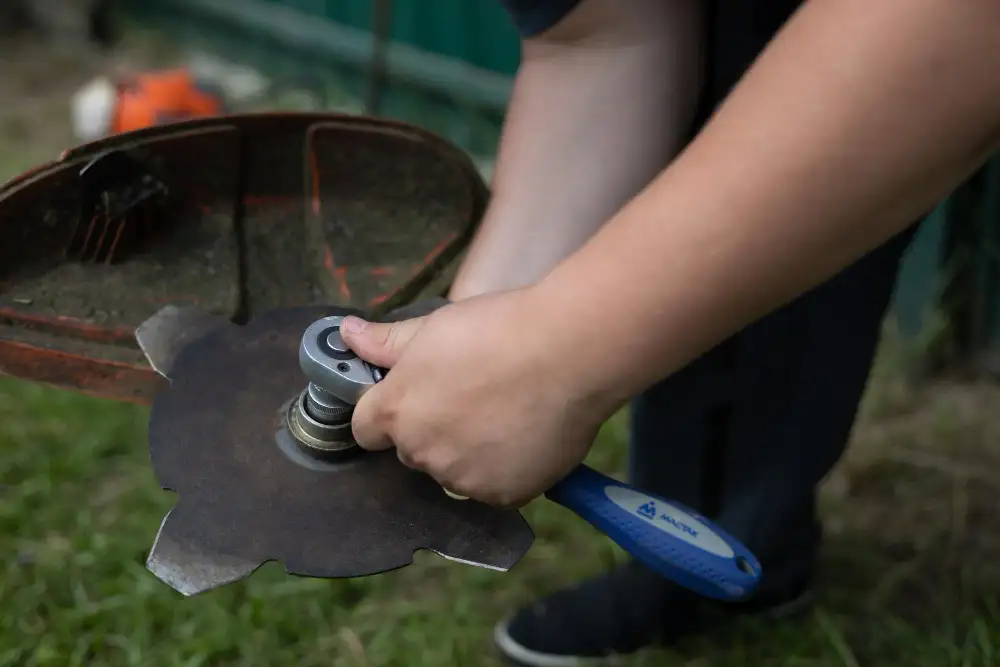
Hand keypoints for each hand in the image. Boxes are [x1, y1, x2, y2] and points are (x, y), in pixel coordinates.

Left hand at [340, 288, 614, 506]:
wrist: (567, 353)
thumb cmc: (498, 330)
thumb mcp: (434, 326)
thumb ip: (386, 342)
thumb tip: (347, 334)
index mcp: (395, 411)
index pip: (365, 428)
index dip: (386, 412)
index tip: (415, 396)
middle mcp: (421, 452)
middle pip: (412, 450)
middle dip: (432, 430)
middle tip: (472, 395)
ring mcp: (461, 479)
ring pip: (454, 471)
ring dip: (469, 452)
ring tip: (506, 412)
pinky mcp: (502, 495)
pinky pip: (493, 487)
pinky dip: (505, 469)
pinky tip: (526, 434)